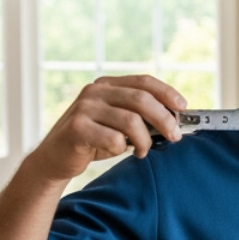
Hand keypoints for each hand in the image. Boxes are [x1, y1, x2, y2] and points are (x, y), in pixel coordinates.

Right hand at [28, 75, 186, 182]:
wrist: (55, 159)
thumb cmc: (93, 140)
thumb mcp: (117, 122)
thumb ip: (140, 115)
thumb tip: (176, 120)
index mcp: (107, 85)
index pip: (143, 81)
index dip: (167, 93)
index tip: (183, 107)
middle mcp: (95, 91)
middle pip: (142, 100)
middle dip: (164, 119)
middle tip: (175, 136)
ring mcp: (84, 108)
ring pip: (131, 121)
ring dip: (145, 140)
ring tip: (142, 150)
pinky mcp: (77, 128)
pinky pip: (114, 139)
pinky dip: (122, 149)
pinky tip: (117, 151)